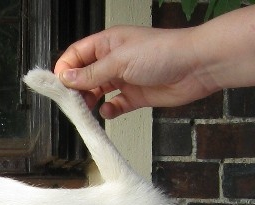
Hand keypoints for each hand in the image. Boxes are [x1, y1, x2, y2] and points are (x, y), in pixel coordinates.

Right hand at [54, 26, 215, 118]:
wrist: (196, 67)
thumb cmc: (163, 52)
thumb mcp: (119, 61)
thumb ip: (91, 72)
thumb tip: (66, 78)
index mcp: (108, 43)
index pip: (76, 55)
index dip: (65, 69)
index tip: (58, 86)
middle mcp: (114, 60)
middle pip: (84, 75)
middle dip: (76, 88)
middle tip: (71, 101)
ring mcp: (124, 78)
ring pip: (98, 91)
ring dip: (90, 101)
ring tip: (87, 109)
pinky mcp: (136, 96)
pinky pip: (115, 105)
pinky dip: (109, 110)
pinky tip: (109, 111)